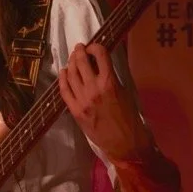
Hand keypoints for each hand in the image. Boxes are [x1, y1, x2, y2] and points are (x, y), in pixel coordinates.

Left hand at [57, 42, 145, 160]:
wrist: (125, 144)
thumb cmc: (130, 119)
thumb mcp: (126, 92)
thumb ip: (112, 78)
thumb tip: (102, 65)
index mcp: (110, 82)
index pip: (100, 54)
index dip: (96, 46)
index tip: (94, 46)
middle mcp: (94, 88)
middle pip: (81, 62)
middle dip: (80, 51)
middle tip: (80, 48)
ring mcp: (82, 100)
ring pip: (71, 74)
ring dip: (71, 62)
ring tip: (73, 58)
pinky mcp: (75, 111)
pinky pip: (64, 91)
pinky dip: (62, 79)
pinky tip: (64, 72)